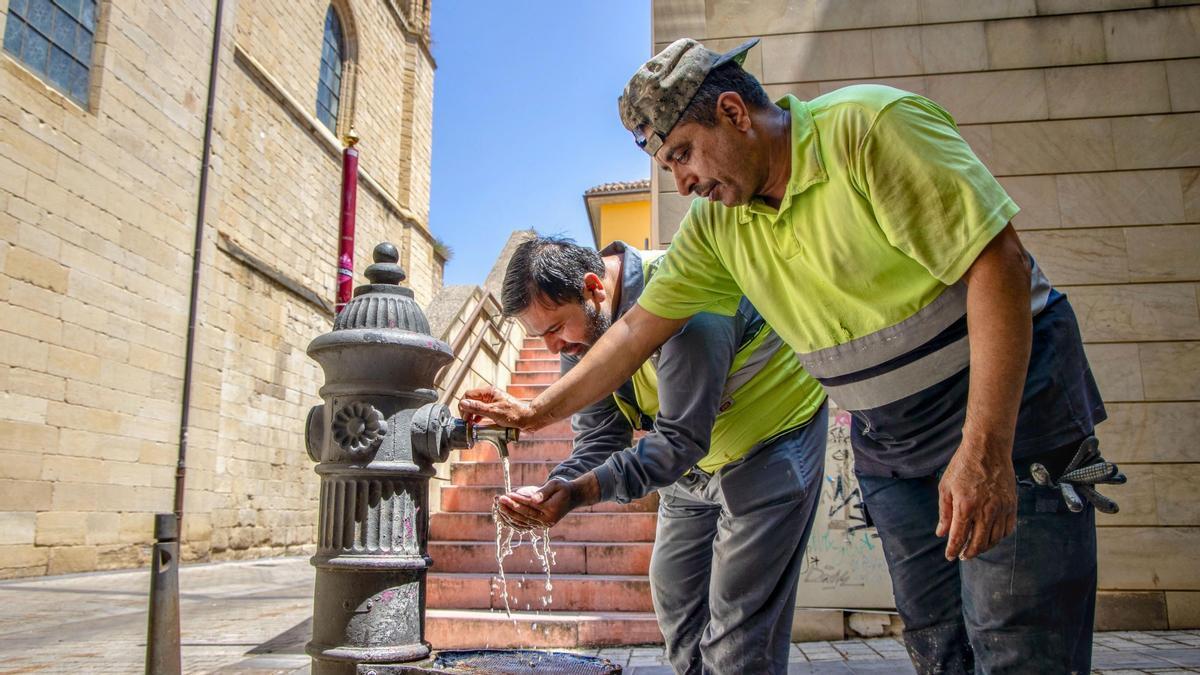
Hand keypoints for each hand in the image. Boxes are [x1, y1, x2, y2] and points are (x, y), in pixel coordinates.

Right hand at [458, 386, 538, 429]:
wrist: (527, 419)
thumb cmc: (514, 414)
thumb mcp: (493, 411)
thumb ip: (477, 407)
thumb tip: (463, 404)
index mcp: (488, 392)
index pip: (468, 394)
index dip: (463, 405)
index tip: (464, 417)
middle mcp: (489, 395)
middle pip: (471, 400)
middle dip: (467, 410)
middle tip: (467, 422)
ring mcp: (492, 401)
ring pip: (476, 406)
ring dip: (472, 414)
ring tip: (471, 423)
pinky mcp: (495, 408)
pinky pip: (482, 410)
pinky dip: (478, 416)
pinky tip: (477, 422)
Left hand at [497, 480, 574, 529]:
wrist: (573, 497)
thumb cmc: (563, 488)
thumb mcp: (556, 484)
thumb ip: (544, 491)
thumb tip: (533, 499)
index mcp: (552, 510)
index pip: (531, 505)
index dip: (518, 500)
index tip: (507, 494)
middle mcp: (548, 520)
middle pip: (526, 515)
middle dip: (511, 508)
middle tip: (499, 500)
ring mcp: (544, 525)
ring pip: (524, 522)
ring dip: (510, 515)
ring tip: (499, 507)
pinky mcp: (541, 525)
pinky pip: (525, 526)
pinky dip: (514, 521)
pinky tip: (505, 515)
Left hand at [935, 438, 1016, 560]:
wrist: (988, 449)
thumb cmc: (963, 466)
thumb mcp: (946, 487)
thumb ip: (945, 513)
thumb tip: (942, 533)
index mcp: (966, 505)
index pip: (959, 536)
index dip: (953, 549)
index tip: (950, 556)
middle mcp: (986, 510)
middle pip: (979, 542)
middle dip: (969, 552)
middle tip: (962, 555)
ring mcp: (1001, 508)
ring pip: (995, 538)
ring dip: (984, 547)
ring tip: (975, 548)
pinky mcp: (1012, 504)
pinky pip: (1008, 529)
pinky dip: (999, 537)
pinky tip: (991, 537)